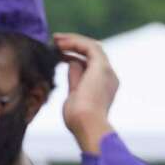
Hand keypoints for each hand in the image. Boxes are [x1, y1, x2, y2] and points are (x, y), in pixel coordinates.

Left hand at [52, 33, 117, 153]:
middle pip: (93, 53)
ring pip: (92, 47)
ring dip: (73, 41)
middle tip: (55, 41)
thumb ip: (75, 79)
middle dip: (74, 45)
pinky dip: (74, 42)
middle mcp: (109, 77)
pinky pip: (89, 47)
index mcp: (105, 86)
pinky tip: (60, 44)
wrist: (88, 124)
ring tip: (55, 39)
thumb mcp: (75, 95)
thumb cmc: (78, 119)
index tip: (58, 54)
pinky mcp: (101, 66)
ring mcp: (107, 71)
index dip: (75, 56)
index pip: (91, 64)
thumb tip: (71, 63)